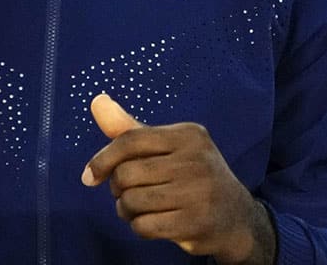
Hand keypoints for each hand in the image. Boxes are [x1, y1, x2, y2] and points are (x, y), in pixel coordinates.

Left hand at [82, 94, 274, 264]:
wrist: (236, 218)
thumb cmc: (192, 176)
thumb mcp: (167, 148)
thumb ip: (129, 129)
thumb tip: (97, 101)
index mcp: (188, 134)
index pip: (130, 140)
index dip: (102, 159)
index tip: (90, 176)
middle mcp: (196, 159)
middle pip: (126, 174)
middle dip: (117, 188)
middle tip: (129, 193)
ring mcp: (198, 192)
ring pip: (132, 201)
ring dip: (126, 210)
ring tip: (140, 208)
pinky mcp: (196, 222)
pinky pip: (144, 226)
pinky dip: (139, 227)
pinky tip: (151, 223)